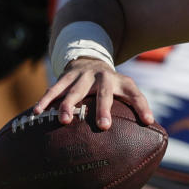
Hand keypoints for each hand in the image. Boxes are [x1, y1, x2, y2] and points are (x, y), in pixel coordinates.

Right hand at [33, 57, 152, 128]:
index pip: (136, 94)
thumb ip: (134, 107)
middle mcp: (104, 77)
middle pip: (104, 92)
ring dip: (69, 104)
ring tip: (65, 121)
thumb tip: (150, 129)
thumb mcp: (124, 91)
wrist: (90, 59)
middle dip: (104, 108)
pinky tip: (37, 112)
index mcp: (121, 82)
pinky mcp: (67, 76)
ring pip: (75, 90)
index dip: (143, 106)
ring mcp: (84, 76)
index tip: (148, 121)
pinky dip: (46, 100)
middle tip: (104, 126)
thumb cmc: (110, 85)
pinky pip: (54, 88)